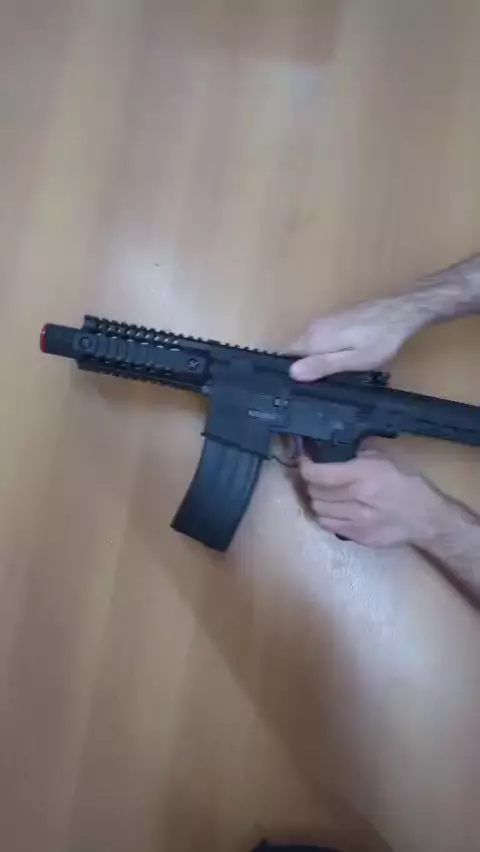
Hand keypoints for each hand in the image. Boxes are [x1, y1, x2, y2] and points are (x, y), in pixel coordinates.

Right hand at [289, 296, 419, 380]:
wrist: (403, 311)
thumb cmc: (381, 340)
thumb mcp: (355, 360)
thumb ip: (324, 365)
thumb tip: (292, 372)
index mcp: (314, 338)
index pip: (287, 357)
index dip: (290, 375)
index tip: (296, 392)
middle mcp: (314, 326)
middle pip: (297, 352)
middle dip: (302, 369)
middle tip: (312, 392)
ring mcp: (325, 321)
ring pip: (309, 346)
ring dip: (313, 361)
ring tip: (325, 382)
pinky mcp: (336, 319)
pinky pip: (320, 339)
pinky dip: (323, 352)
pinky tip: (337, 363)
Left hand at [299, 450, 445, 546]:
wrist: (425, 518)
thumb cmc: (406, 483)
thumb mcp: (384, 458)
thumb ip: (359, 453)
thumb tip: (336, 449)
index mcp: (362, 474)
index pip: (317, 474)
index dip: (305, 467)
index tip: (305, 461)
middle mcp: (355, 497)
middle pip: (314, 492)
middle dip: (312, 483)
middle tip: (317, 478)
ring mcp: (355, 520)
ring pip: (318, 510)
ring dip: (318, 500)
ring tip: (326, 494)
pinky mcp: (357, 536)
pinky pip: (328, 525)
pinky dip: (326, 516)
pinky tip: (335, 510)